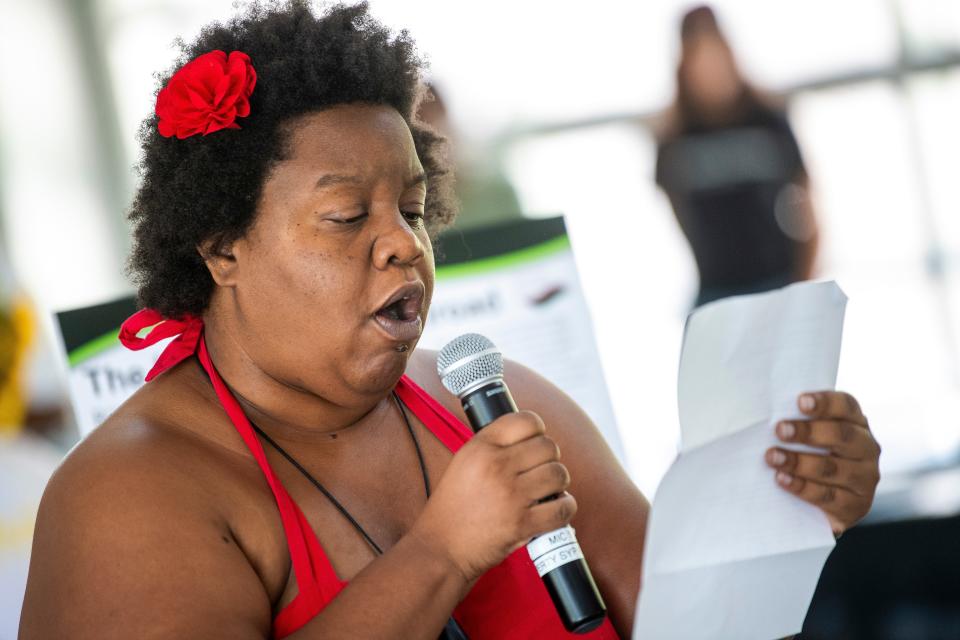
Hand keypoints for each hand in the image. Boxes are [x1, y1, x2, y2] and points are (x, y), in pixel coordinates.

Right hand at [410, 410, 575, 581]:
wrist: (441, 549)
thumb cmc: (452, 508)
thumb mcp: (463, 463)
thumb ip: (493, 447)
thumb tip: (529, 438)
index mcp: (480, 448)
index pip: (527, 420)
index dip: (538, 430)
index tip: (535, 442)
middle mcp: (496, 466)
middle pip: (548, 447)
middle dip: (550, 459)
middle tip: (540, 471)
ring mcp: (511, 495)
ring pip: (559, 475)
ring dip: (559, 483)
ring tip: (547, 490)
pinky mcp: (523, 523)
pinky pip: (563, 507)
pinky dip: (565, 508)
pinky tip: (556, 508)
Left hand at [765, 391, 879, 535]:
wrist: (819, 506)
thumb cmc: (807, 456)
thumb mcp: (808, 436)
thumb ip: (798, 421)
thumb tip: (766, 412)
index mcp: (856, 423)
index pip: (846, 406)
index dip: (825, 402)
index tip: (800, 402)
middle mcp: (866, 448)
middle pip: (842, 435)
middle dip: (808, 432)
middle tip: (780, 430)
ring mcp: (864, 478)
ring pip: (832, 468)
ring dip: (799, 462)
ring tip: (772, 457)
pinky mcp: (855, 506)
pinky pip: (828, 496)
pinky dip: (802, 487)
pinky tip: (782, 479)